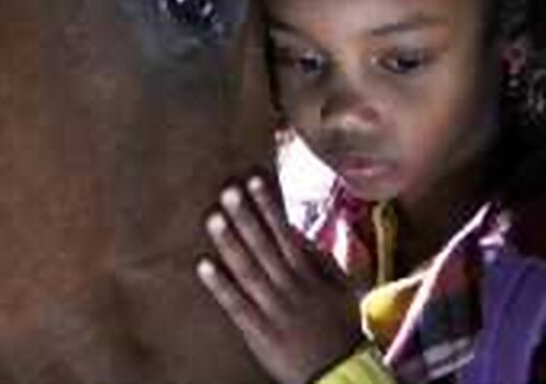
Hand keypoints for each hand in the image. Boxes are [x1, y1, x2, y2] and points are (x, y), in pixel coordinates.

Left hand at [197, 176, 362, 383]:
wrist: (341, 374)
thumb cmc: (341, 328)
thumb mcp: (342, 290)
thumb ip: (323, 259)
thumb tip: (300, 232)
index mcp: (308, 274)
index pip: (285, 233)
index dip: (268, 206)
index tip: (253, 180)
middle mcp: (289, 286)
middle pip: (264, 246)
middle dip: (246, 216)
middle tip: (227, 189)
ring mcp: (272, 308)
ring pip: (249, 271)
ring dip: (230, 243)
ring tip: (213, 218)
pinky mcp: (258, 331)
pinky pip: (236, 305)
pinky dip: (220, 286)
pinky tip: (203, 265)